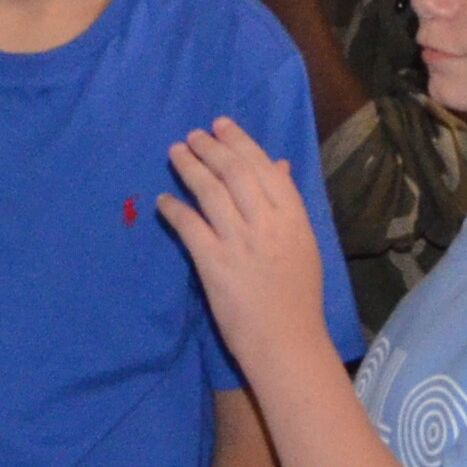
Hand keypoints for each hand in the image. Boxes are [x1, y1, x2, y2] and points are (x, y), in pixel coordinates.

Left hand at [154, 115, 326, 349]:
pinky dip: (174, 208)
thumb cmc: (298, 296)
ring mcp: (239, 242)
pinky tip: (163, 199)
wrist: (287, 341)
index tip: (222, 126)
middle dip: (211, 147)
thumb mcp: (303, 243)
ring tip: (176, 152)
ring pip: (210, 192)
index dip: (240, 142)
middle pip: (234, 172)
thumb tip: (279, 165)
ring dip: (189, 167)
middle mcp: (267, 223)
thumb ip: (289, 203)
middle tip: (193, 135)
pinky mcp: (214, 264)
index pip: (263, 167)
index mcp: (293, 217)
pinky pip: (189, 226)